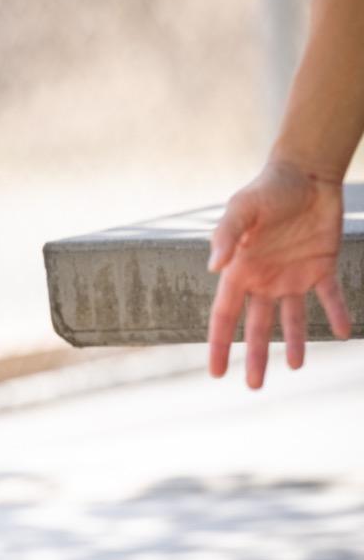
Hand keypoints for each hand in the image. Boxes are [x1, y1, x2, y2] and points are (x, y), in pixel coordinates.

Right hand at [208, 161, 349, 388]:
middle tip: (254, 386)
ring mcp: (292, 276)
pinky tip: (345, 333)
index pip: (225, 317)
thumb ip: (226, 237)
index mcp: (240, 272)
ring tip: (295, 367)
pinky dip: (337, 314)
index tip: (215, 373)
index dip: (219, 346)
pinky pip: (329, 297)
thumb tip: (214, 269)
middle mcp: (263, 280)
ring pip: (292, 319)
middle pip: (257, 327)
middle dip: (255, 357)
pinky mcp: (322, 266)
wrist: (305, 173)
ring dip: (293, 344)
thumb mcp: (240, 209)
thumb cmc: (266, 189)